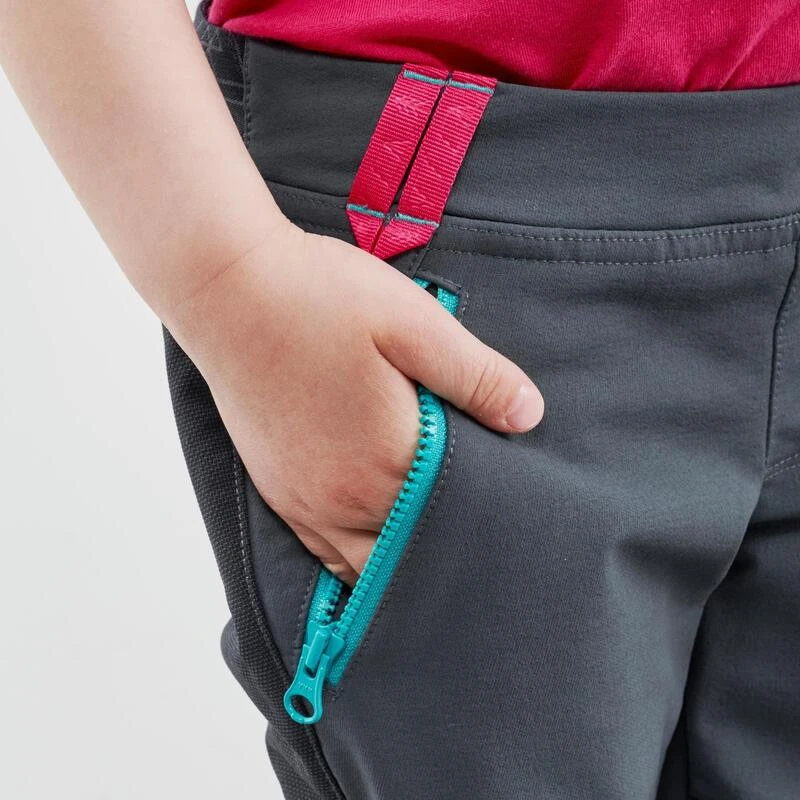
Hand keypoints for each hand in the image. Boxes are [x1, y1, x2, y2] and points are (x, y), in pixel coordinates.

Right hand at [167, 221, 543, 584]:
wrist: (227, 289)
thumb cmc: (321, 298)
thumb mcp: (415, 324)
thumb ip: (476, 377)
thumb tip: (529, 416)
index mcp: (386, 462)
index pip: (452, 520)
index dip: (485, 520)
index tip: (511, 515)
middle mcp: (340, 499)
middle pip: (406, 556)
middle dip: (442, 549)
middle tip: (475, 530)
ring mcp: (302, 501)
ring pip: (361, 565)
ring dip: (395, 559)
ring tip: (425, 535)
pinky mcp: (275, 489)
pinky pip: (321, 551)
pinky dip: (353, 553)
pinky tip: (371, 530)